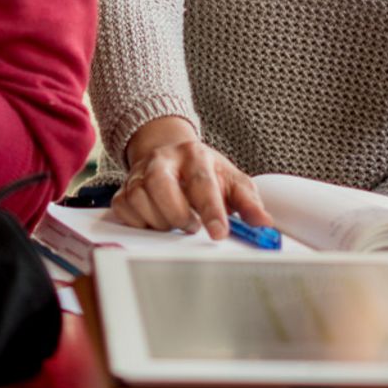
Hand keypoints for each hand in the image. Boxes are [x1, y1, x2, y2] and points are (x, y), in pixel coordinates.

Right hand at [110, 117, 272, 238]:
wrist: (171, 154)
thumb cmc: (204, 172)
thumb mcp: (232, 181)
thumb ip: (249, 202)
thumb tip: (264, 222)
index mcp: (194, 155)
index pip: (202, 182)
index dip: (211, 210)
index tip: (219, 233)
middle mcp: (162, 160)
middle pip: (161, 187)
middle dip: (179, 215)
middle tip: (192, 225)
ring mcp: (139, 174)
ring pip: (140, 202)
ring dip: (161, 221)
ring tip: (177, 220)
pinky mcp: (123, 190)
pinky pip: (125, 211)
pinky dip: (141, 223)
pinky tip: (156, 220)